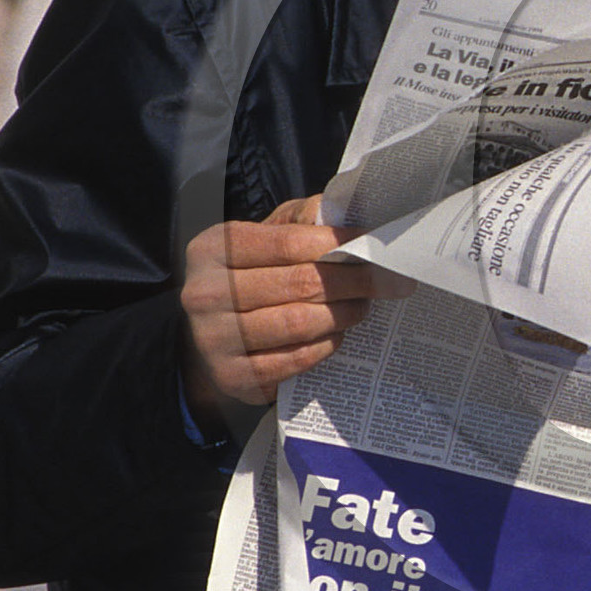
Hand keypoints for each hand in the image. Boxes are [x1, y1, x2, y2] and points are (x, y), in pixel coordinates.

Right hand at [180, 194, 412, 414]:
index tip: (371, 245)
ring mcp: (214, 338)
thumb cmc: (250, 276)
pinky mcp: (232, 376)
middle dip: (351, 281)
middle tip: (385, 281)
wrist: (212, 335)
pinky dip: (324, 347)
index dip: (336, 243)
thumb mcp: (265, 238)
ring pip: (298, 323)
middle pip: (298, 284)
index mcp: (213, 248)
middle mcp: (205, 293)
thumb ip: (300, 221)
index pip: (286, 242)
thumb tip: (340, 215)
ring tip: (362, 307)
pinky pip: (294, 360)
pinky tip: (336, 335)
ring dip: (342, 314)